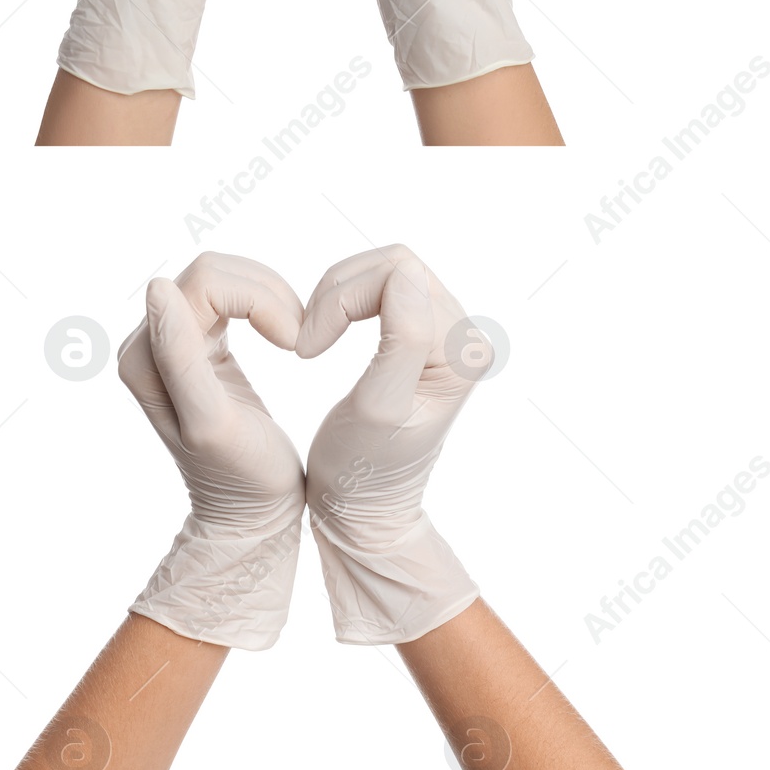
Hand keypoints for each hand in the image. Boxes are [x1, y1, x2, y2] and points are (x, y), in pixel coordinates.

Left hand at [119, 254, 305, 648]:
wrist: (251, 510)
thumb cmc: (242, 474)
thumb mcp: (212, 419)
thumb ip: (180, 354)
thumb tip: (158, 286)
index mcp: (144, 357)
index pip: (205, 281)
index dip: (262, 299)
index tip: (295, 343)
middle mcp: (148, 342)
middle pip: (214, 271)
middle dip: (268, 294)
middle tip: (300, 339)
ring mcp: (172, 339)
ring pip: (226, 276)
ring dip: (273, 297)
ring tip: (297, 339)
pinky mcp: (199, 341)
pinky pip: (233, 293)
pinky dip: (269, 304)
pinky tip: (285, 336)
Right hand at [299, 245, 486, 642]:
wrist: (364, 505)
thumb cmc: (363, 469)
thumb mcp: (377, 408)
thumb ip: (403, 338)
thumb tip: (406, 274)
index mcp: (461, 351)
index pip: (396, 276)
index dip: (339, 300)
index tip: (305, 349)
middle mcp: (464, 335)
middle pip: (394, 264)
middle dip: (338, 292)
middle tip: (305, 341)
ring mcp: (446, 331)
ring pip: (386, 269)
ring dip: (339, 294)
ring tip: (313, 339)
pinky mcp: (423, 332)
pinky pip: (383, 286)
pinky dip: (346, 300)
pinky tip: (329, 333)